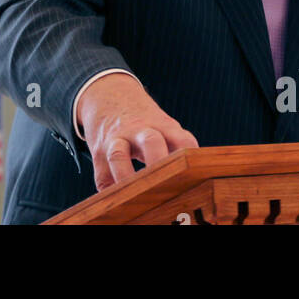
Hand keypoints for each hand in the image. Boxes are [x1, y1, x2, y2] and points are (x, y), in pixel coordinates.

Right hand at [76, 73, 198, 191]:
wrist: (110, 95)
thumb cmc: (146, 123)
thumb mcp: (165, 126)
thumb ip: (178, 148)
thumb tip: (198, 183)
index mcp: (164, 126)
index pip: (183, 140)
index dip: (190, 157)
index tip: (196, 176)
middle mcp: (140, 131)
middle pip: (151, 142)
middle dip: (157, 163)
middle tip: (165, 185)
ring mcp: (117, 139)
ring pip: (118, 155)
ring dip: (125, 177)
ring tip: (133, 196)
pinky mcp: (99, 150)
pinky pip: (102, 174)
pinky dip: (108, 190)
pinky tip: (117, 203)